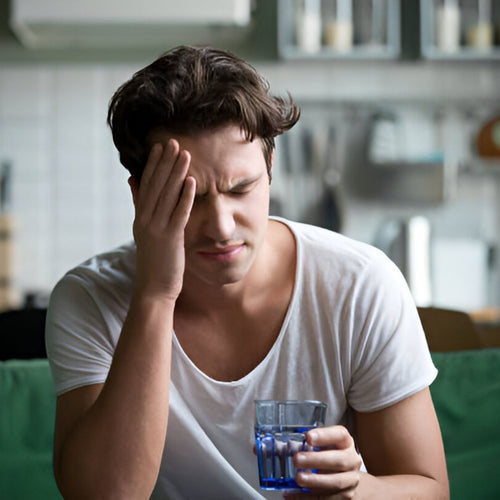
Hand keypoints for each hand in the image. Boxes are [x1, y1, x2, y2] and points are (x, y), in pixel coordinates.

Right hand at [131, 139, 195, 301]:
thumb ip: (140, 205)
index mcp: (140, 217)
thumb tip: (133, 180)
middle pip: (156, 186)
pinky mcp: (169, 239)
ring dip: (176, 174)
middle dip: (165, 163)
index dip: (154, 165)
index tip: (160, 147)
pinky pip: (178, 214)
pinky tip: (192, 182)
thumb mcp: (144, 230)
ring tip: (185, 154)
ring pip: (167, 196)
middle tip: (174, 142)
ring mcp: (156, 229)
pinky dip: (185, 197)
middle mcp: (145, 220)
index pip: (146, 185)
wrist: (153, 289)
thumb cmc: (154, 261)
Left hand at [286, 426, 361, 499]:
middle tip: (297, 459)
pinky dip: (308, 497)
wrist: (344, 476)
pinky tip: (293, 494)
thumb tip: (267, 447)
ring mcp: (350, 479)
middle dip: (316, 460)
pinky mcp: (345, 496)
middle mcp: (351, 459)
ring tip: (298, 478)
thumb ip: (296, 444)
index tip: (308, 437)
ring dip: (315, 481)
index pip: (339, 434)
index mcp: (344, 442)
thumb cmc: (327, 455)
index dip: (324, 435)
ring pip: (336, 481)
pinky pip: (327, 498)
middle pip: (339, 460)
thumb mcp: (316, 446)